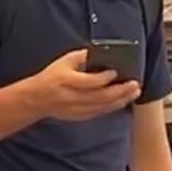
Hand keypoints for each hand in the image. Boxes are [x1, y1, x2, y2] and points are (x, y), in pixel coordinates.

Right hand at [20, 49, 141, 121]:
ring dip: (120, 100)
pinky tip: (123, 101)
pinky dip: (112, 107)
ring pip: (102, 107)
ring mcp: (75, 109)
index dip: (103, 78)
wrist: (37, 99)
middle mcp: (72, 97)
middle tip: (134, 85)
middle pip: (100, 96)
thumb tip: (103, 53)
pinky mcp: (79, 116)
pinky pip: (99, 112)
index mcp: (66, 81)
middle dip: (120, 91)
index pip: (88, 81)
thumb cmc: (51, 77)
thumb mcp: (64, 61)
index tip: (116, 72)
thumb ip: (83, 56)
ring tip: (134, 92)